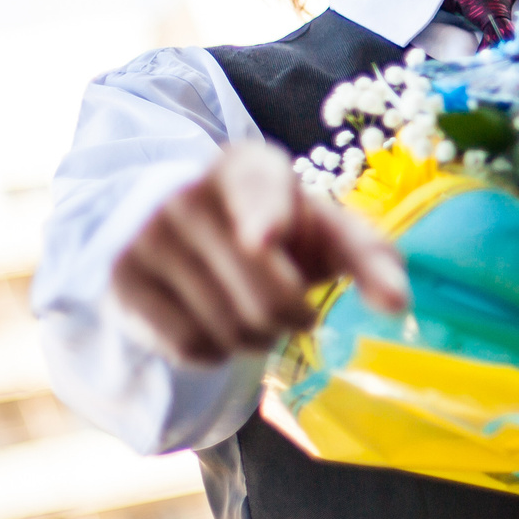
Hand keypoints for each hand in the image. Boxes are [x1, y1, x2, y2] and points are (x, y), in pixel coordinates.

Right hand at [111, 141, 406, 363]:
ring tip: (254, 312)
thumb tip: (397, 304)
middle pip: (264, 293)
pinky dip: (217, 351)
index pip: (257, 190)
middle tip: (296, 309)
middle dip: (294, 317)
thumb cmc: (276, 228)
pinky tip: (215, 322)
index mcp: (249, 167)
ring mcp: (148, 236)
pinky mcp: (121, 281)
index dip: (264, 215)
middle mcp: (190, 193)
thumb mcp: (323, 229)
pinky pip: (191, 346)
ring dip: (258, 339)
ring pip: (229, 328)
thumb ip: (370, 258)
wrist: (183, 229)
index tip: (262, 240)